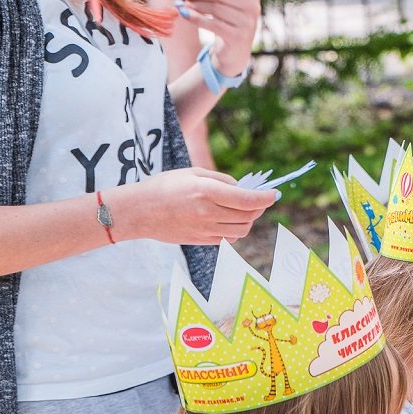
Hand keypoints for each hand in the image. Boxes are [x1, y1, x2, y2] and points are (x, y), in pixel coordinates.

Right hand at [105, 167, 276, 245]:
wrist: (137, 211)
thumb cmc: (164, 186)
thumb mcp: (193, 173)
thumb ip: (221, 180)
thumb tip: (241, 188)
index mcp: (207, 192)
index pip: (247, 200)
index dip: (266, 197)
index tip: (274, 193)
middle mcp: (208, 213)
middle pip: (248, 216)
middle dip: (259, 207)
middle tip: (260, 199)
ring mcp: (204, 230)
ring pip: (241, 230)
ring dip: (249, 220)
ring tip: (244, 209)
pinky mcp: (199, 241)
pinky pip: (228, 239)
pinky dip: (235, 230)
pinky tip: (229, 220)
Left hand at [175, 0, 261, 76]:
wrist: (234, 50)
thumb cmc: (228, 16)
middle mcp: (254, 6)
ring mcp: (248, 22)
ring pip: (215, 7)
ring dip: (193, 4)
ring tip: (179, 3)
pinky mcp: (237, 37)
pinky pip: (212, 23)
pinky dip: (194, 17)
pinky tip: (183, 13)